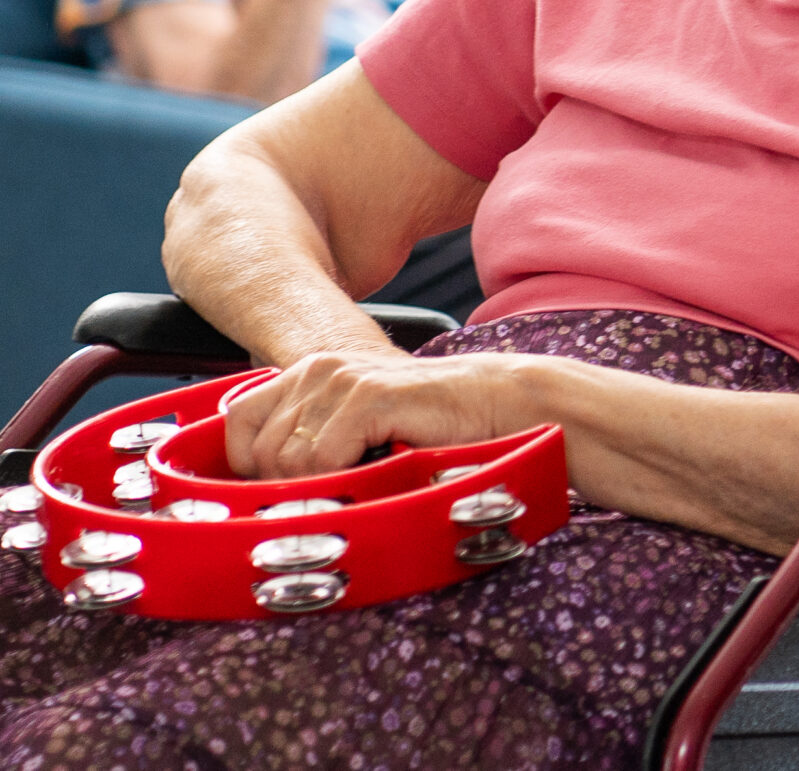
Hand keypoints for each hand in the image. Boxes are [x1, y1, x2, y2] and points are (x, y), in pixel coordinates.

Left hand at [223, 350, 530, 479]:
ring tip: (365, 478)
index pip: (236, 423)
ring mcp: (341, 380)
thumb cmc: (433, 426)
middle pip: (259, 454)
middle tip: (340, 491)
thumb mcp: (359, 430)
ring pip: (287, 462)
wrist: (497, 405)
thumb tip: (261, 493)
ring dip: (324, 486)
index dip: (252, 467)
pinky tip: (380, 470)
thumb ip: (312, 440)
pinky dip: (346, 480)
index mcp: (310, 373)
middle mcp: (317, 369)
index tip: (289, 489)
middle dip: (292, 487)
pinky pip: (321, 460)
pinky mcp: (367, 396)